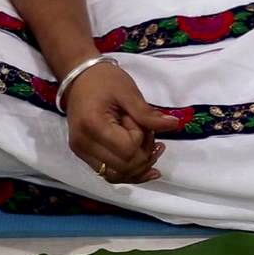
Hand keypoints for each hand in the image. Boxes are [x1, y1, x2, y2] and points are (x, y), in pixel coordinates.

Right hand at [63, 63, 180, 183]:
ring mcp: (82, 153)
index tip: (137, 119)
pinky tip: (147, 166)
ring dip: (139, 167)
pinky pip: (110, 174)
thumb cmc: (104, 80)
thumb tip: (174, 125)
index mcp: (93, 126)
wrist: (79, 78)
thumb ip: (148, 114)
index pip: (128, 149)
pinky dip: (129, 172)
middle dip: (143, 154)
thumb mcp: (128, 92)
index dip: (140, 138)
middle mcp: (83, 145)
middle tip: (148, 133)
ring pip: (117, 176)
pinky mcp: (84, 156)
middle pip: (124, 166)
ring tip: (152, 148)